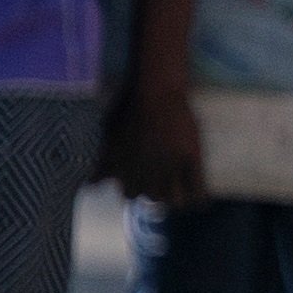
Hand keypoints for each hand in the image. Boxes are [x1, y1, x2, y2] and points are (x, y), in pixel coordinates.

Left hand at [105, 73, 206, 210]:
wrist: (156, 91)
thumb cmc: (128, 109)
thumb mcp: (108, 138)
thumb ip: (102, 165)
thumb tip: (90, 186)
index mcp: (125, 169)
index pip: (127, 193)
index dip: (132, 189)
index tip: (138, 186)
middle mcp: (146, 173)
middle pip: (150, 198)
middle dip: (153, 194)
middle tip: (159, 185)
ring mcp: (170, 167)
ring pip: (173, 200)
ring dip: (174, 199)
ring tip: (179, 193)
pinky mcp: (191, 159)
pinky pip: (196, 187)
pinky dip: (198, 198)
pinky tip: (201, 201)